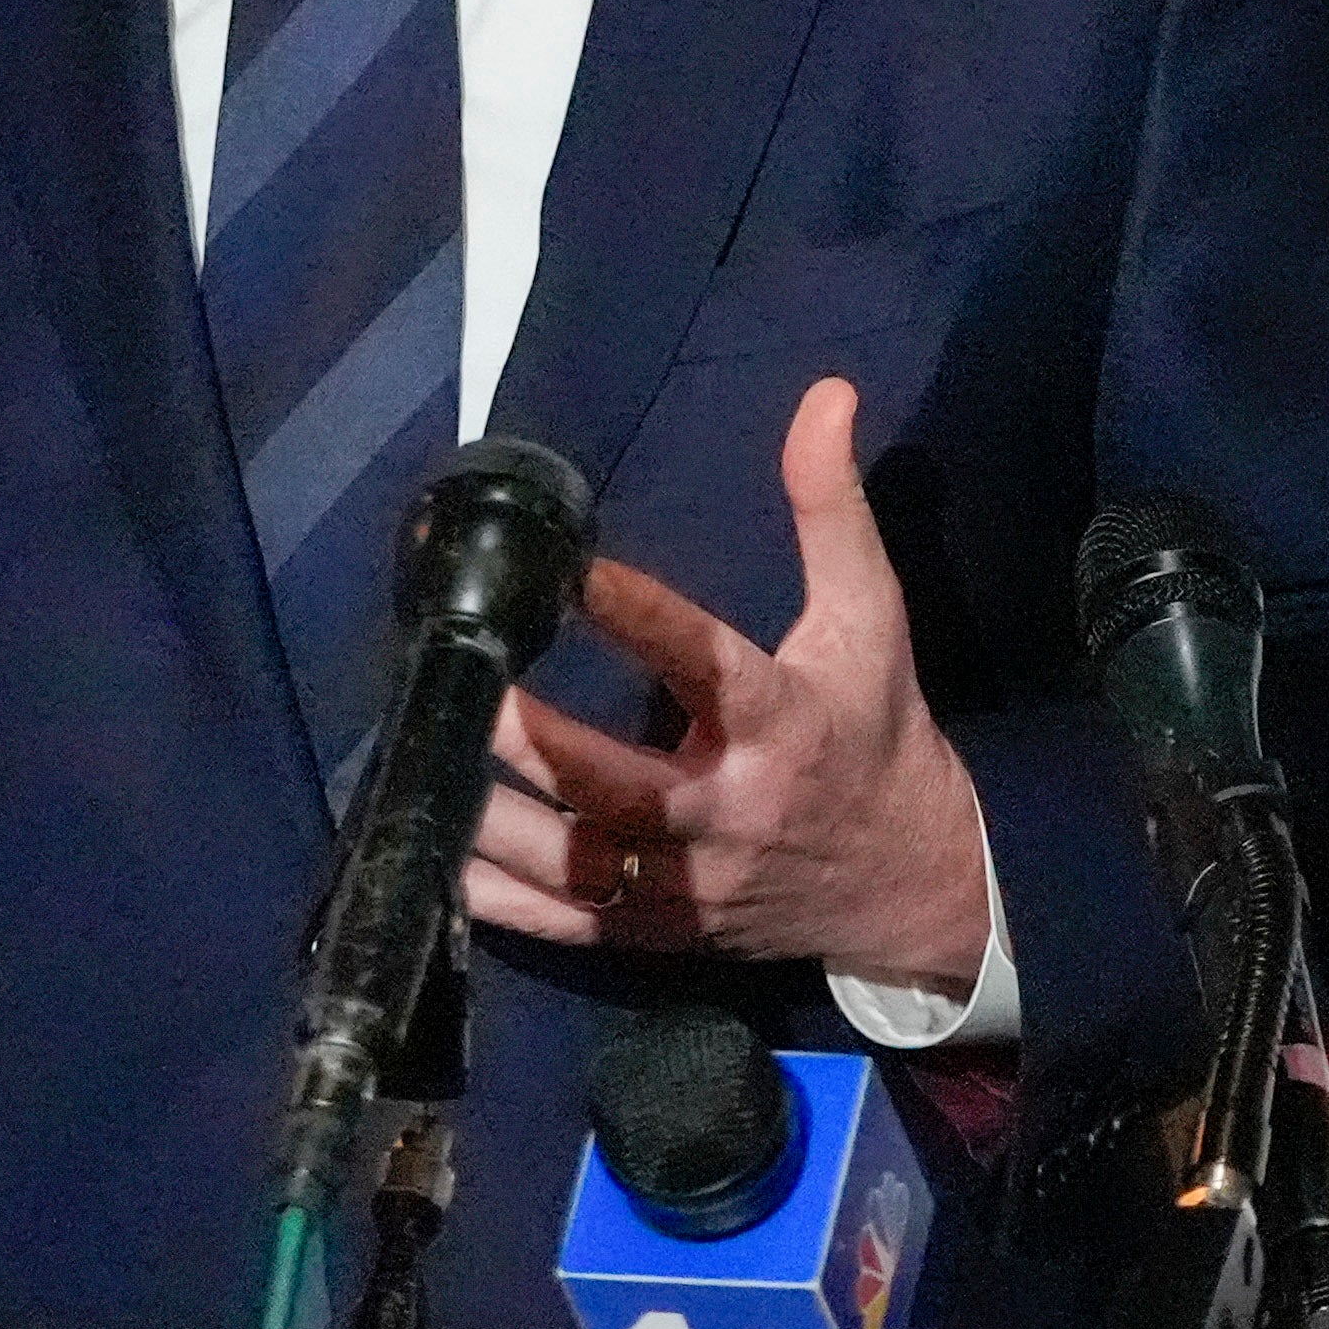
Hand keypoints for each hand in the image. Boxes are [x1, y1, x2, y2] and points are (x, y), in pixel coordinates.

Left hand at [465, 379, 992, 992]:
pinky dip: (492, 901)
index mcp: (782, 726)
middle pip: (612, 786)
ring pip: (572, 863)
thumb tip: (823, 395)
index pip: (704, 665)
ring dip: (487, 819)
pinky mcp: (660, 933)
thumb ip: (832, 508)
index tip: (570, 569)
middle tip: (458, 680)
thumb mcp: (870, 616)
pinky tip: (430, 852)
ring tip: (416, 759)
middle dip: (527, 741)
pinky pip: (563, 925)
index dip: (638, 617)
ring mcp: (690, 886)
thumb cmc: (876, 732)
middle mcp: (729, 814)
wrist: (913, 885)